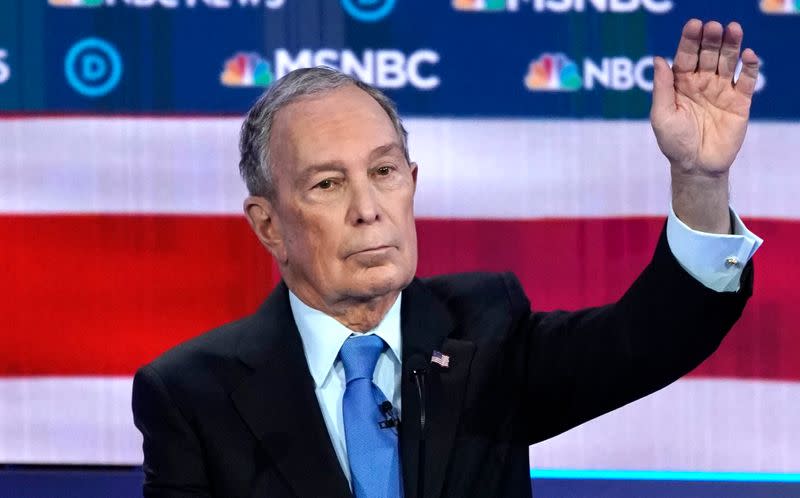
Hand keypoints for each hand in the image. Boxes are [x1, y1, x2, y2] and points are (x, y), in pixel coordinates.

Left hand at [650, 19, 758, 232]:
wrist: (696, 166)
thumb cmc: (674, 142)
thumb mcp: (662, 115)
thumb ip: (662, 87)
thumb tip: (658, 59)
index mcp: (681, 83)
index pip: (685, 56)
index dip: (689, 40)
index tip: (694, 25)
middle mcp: (702, 82)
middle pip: (708, 54)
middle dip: (711, 39)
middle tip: (714, 27)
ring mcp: (722, 90)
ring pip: (728, 62)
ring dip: (732, 45)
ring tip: (734, 30)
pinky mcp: (740, 101)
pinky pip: (747, 81)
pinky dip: (749, 67)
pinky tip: (748, 56)